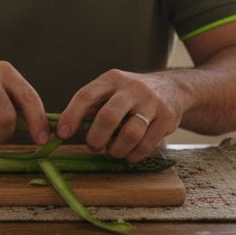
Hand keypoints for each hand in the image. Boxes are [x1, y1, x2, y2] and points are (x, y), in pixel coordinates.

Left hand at [60, 70, 181, 162]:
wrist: (173, 88)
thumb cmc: (131, 94)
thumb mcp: (111, 90)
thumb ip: (92, 106)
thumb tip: (66, 128)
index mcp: (112, 79)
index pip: (86, 96)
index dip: (71, 116)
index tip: (62, 134)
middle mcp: (132, 88)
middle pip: (108, 117)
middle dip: (96, 139)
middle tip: (93, 147)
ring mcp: (152, 103)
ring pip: (130, 134)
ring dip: (116, 150)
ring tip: (112, 151)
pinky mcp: (167, 119)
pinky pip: (147, 145)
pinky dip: (133, 155)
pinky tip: (129, 153)